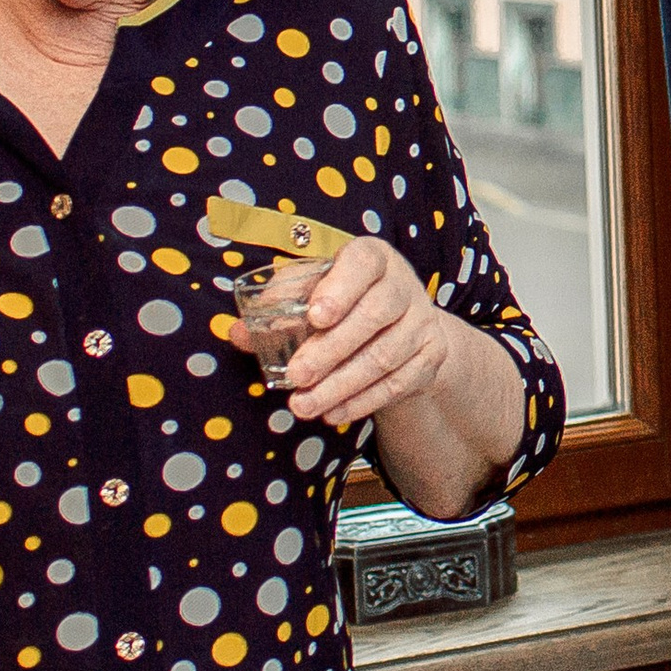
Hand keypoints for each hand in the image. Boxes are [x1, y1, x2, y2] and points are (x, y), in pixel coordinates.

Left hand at [279, 236, 462, 425]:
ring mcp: (422, 320)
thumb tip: (238, 333)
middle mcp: (403, 284)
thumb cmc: (343, 304)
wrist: (400, 327)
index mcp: (373, 258)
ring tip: (303, 404)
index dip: (341, 288)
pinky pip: (398, 383)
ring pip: (385, 355)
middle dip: (331, 349)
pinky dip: (362, 402)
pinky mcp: (431, 354)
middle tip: (296, 376)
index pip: (363, 263)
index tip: (315, 316)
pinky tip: (333, 413)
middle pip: (375, 314)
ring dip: (340, 385)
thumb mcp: (310, 293)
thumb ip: (277, 308)